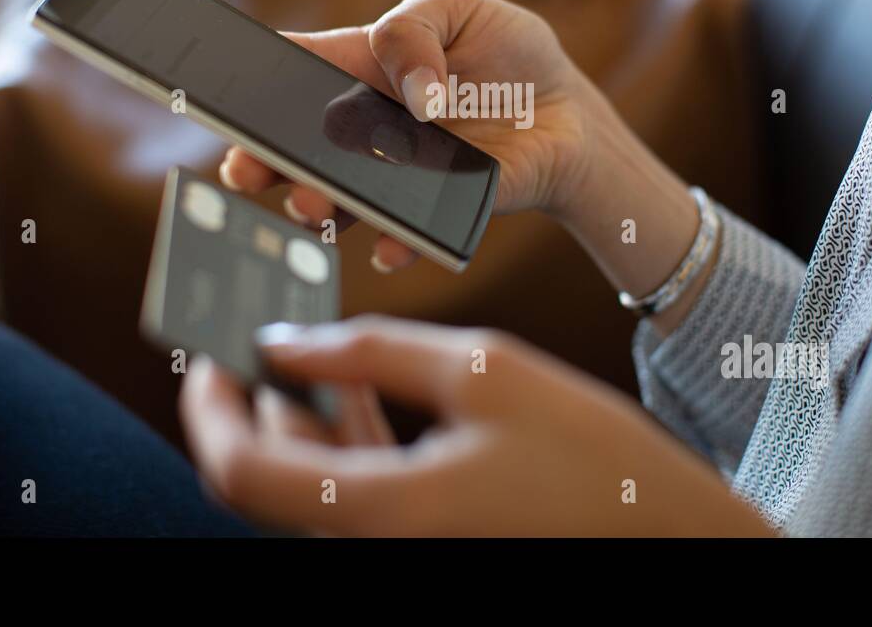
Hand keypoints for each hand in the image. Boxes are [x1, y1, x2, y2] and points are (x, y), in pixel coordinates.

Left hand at [179, 316, 770, 536]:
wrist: (662, 530)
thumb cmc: (588, 452)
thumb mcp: (482, 370)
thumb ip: (372, 351)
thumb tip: (284, 338)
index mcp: (378, 512)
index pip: (240, 468)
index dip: (210, 402)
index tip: (209, 345)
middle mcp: (371, 544)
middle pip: (264, 477)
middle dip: (248, 399)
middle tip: (251, 327)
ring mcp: (396, 545)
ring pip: (305, 482)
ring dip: (291, 412)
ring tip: (297, 339)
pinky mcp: (419, 536)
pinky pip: (348, 489)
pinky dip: (337, 436)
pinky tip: (349, 382)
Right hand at [220, 0, 593, 270]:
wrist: (569, 110)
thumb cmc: (504, 51)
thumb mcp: (458, 9)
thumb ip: (414, 32)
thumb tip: (413, 95)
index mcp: (357, 68)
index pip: (290, 73)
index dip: (246, 84)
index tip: (214, 98)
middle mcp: (366, 128)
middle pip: (297, 148)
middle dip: (263, 162)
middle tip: (246, 170)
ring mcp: (397, 173)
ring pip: (340, 198)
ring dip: (318, 206)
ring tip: (312, 206)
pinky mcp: (439, 208)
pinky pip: (407, 233)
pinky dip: (396, 243)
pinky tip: (391, 246)